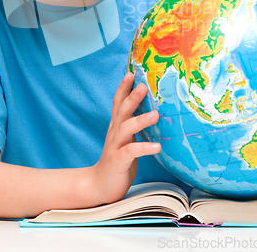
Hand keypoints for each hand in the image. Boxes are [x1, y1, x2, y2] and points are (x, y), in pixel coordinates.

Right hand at [90, 72, 160, 204]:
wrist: (99, 185)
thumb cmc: (118, 159)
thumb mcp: (126, 138)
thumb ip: (134, 124)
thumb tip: (154, 109)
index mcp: (116, 125)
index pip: (118, 102)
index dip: (124, 87)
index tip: (131, 71)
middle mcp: (114, 132)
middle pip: (121, 110)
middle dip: (131, 97)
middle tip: (143, 85)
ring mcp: (115, 146)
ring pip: (126, 129)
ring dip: (140, 120)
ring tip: (155, 115)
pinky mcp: (118, 161)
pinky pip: (131, 152)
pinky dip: (144, 148)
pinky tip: (157, 147)